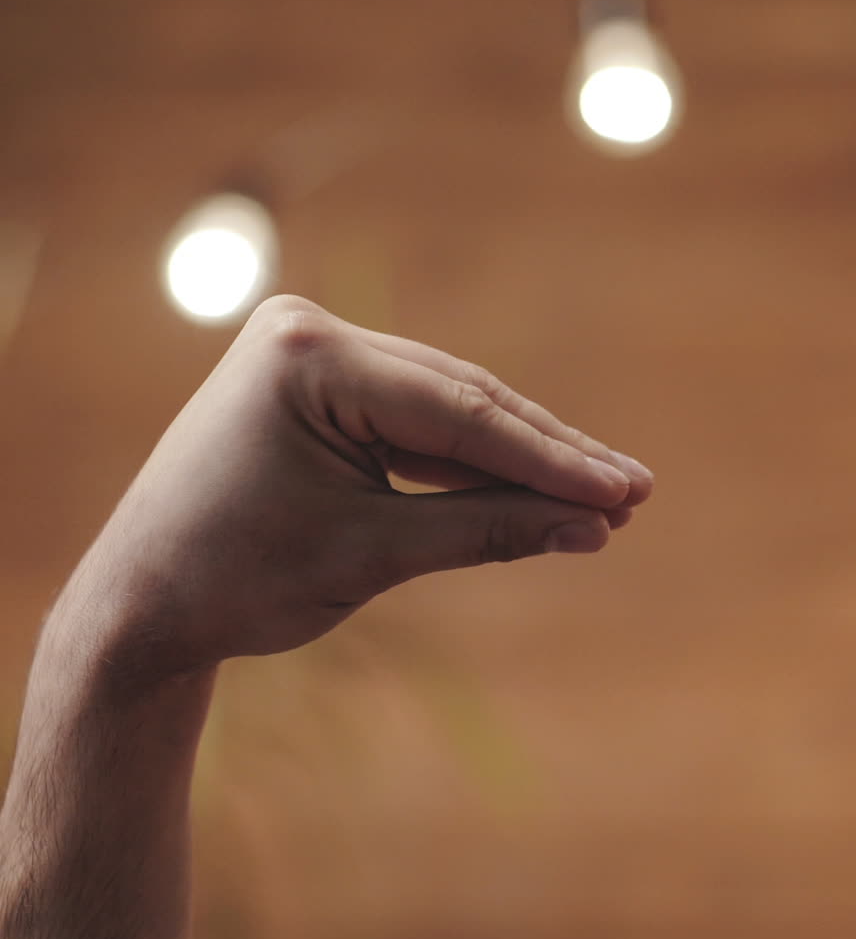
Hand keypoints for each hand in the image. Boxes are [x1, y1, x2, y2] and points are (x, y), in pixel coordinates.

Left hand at [72, 295, 652, 672]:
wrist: (141, 604)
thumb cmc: (238, 581)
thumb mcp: (372, 556)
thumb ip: (487, 532)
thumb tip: (590, 527)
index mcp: (309, 358)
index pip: (463, 414)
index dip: (553, 460)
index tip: (626, 492)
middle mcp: (311, 334)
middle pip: (464, 400)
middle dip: (548, 456)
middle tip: (632, 493)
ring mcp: (313, 354)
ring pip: (448, 410)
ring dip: (518, 459)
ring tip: (600, 495)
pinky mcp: (319, 384)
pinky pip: (415, 422)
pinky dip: (470, 462)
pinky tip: (531, 487)